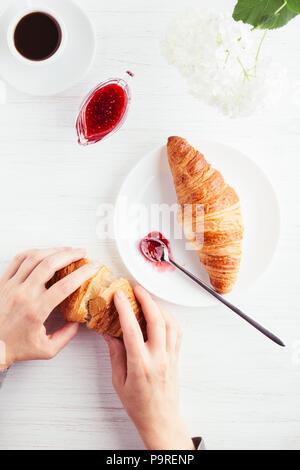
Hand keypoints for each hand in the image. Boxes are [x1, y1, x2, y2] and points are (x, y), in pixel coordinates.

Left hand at [0, 247, 99, 369]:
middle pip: (50, 264)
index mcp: (36, 311)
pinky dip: (34, 252)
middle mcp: (23, 295)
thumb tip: (77, 322)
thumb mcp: (46, 350)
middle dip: (70, 255)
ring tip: (66, 250)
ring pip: (34, 258)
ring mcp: (11, 286)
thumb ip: (66, 336)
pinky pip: (19, 259)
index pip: (65, 285)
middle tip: (82, 253)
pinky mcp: (3, 282)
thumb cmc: (13, 347)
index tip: (93, 268)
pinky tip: (43, 252)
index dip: (83, 274)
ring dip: (54, 250)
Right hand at [104, 285, 193, 450]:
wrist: (160, 420)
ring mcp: (170, 357)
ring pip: (170, 324)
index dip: (125, 309)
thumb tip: (110, 333)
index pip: (132, 330)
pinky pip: (177, 333)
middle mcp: (158, 358)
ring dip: (159, 307)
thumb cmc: (138, 405)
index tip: (119, 296)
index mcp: (140, 365)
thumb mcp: (119, 381)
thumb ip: (116, 355)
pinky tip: (161, 315)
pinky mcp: (176, 358)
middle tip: (136, 289)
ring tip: (148, 298)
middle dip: (147, 300)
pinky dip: (170, 319)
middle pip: (156, 321)